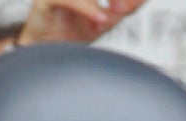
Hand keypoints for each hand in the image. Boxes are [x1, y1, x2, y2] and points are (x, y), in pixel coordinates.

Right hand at [18, 0, 146, 44]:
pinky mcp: (46, 0)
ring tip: (112, 16)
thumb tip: (140, 0)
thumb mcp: (103, 22)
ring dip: (104, 4)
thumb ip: (122, 9)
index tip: (132, 4)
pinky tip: (99, 20)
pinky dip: (88, 10)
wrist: (45, 51)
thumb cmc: (69, 34)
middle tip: (124, 8)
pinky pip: (71, 0)